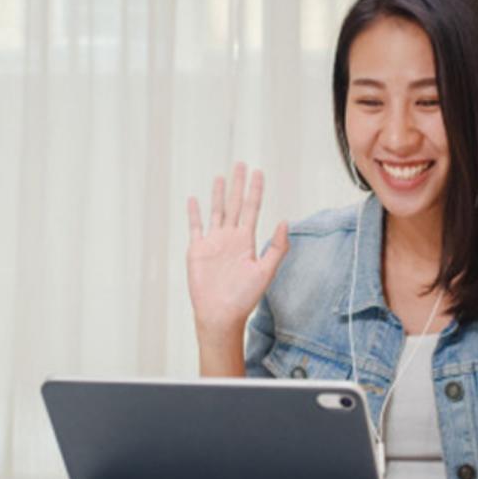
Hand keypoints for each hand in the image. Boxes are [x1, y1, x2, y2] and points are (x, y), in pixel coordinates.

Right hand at [187, 162, 288, 339]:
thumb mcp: (265, 271)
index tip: (258, 173)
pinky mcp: (198, 250)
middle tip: (241, 164)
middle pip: (234, 204)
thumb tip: (284, 222)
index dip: (255, 191)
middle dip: (238, 185)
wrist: (221, 314)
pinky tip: (194, 199)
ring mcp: (213, 243)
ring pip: (216, 211)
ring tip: (220, 176)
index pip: (252, 209)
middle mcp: (230, 238)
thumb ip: (276, 248)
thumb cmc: (244, 298)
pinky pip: (195, 227)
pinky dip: (194, 213)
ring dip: (218, 194)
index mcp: (246, 241)